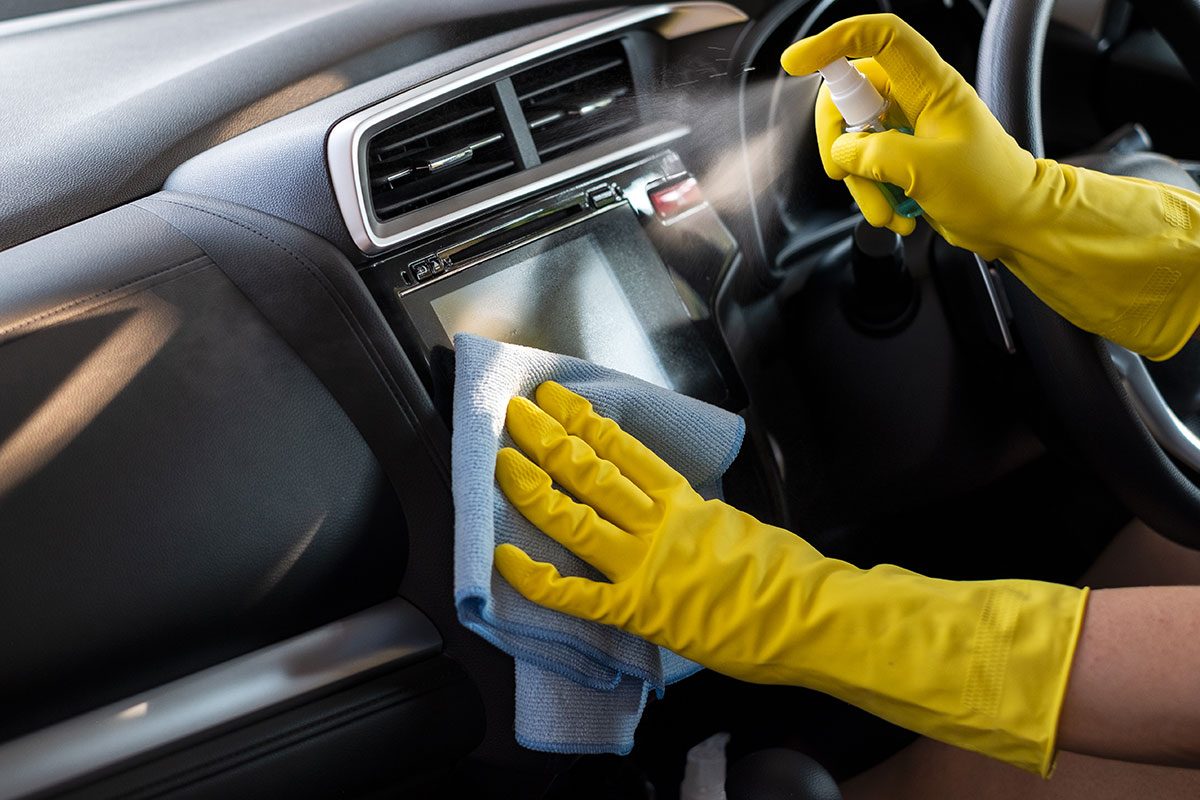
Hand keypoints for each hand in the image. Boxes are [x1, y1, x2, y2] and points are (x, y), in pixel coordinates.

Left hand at [494, 381, 1087, 774]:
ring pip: (577, 517)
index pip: (625, 449)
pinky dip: (536, 578)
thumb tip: (678, 512)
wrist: (812, 616)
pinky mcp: (638, 609)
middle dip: (549, 439)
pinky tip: (504, 558)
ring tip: (504, 459)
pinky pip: (576, 594)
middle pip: (592, 471)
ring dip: (535, 486)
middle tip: (516, 413)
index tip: (558, 399)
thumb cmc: (788, 576)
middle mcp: (658, 523)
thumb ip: (698, 517)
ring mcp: (645, 564)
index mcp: (685, 500)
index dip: (585, 421)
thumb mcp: (739, 527)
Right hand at [782, 14, 1199, 358]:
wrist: (1013, 221)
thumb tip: (844, 150)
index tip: (797, 63)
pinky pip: (864, 167)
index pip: (879, 37)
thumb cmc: (990, 189)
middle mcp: (914, 99)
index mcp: (930, 85)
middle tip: (843, 173)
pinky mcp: (900, 158)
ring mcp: (905, 129)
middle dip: (837, 141)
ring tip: (885, 211)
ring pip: (852, 141)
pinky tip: (896, 214)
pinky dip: (871, 195)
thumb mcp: (928, 171)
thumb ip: (876, 154)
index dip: (834, 40)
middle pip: (848, 95)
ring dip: (860, 183)